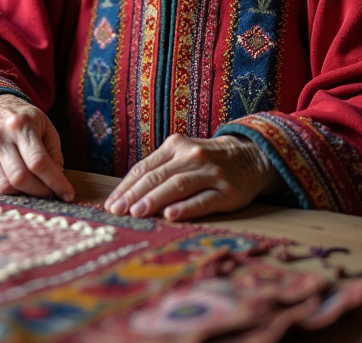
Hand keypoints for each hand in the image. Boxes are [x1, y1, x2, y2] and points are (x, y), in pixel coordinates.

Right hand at [0, 94, 74, 201]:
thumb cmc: (22, 119)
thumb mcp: (44, 126)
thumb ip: (54, 153)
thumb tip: (57, 180)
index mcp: (21, 125)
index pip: (39, 162)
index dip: (56, 182)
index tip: (67, 194)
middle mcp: (0, 137)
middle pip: (21, 177)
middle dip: (41, 191)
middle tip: (52, 193)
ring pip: (6, 186)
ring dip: (25, 194)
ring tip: (37, 190)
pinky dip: (11, 191)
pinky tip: (21, 186)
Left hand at [105, 133, 280, 220]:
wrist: (251, 157)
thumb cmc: (207, 162)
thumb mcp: (183, 156)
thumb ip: (159, 171)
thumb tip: (128, 196)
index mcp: (175, 145)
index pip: (144, 168)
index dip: (126, 186)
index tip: (110, 204)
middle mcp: (192, 156)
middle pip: (157, 176)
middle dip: (134, 194)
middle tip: (117, 211)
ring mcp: (210, 173)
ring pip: (177, 185)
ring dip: (154, 199)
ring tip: (137, 212)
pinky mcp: (227, 191)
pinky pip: (203, 200)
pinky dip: (185, 207)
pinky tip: (170, 215)